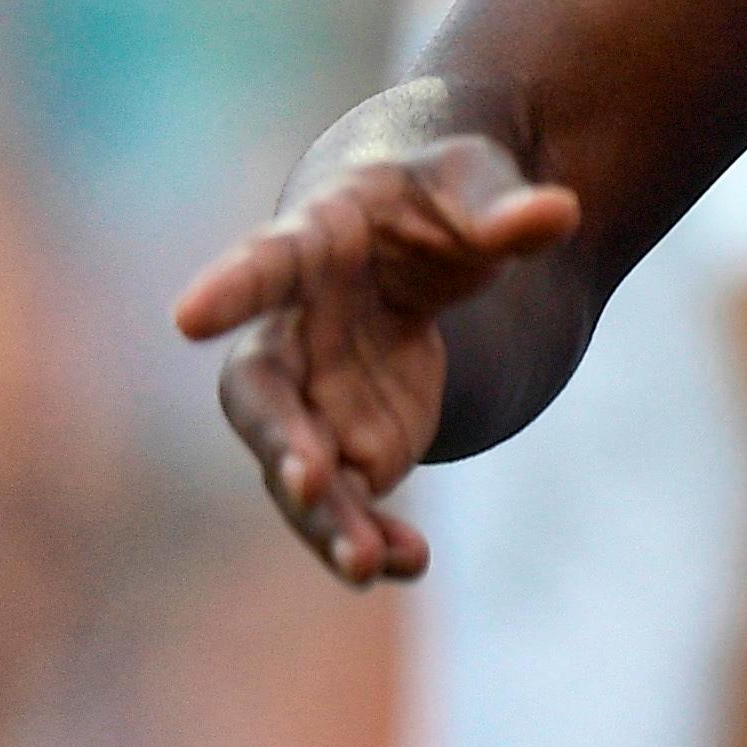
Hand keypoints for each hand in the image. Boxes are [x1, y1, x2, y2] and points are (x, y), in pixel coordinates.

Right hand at [170, 134, 579, 585]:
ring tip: (367, 562)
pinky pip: (348, 499)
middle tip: (308, 480)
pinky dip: (370, 533)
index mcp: (313, 243)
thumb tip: (558, 213)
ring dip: (326, 516)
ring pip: (299, 466)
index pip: (263, 264)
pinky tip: (406, 562)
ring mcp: (316, 396)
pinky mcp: (352, 442)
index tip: (188, 316)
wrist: (430, 237)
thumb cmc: (438, 197)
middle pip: (263, 394)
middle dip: (279, 440)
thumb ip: (505, 208)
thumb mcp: (477, 183)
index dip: (228, 289)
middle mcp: (292, 330)